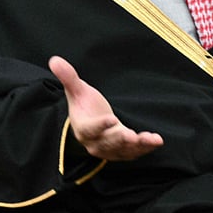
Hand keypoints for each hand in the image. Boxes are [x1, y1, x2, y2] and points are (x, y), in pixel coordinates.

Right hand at [49, 56, 163, 160]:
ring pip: (124, 150)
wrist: (92, 122)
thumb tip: (54, 60)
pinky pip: (134, 153)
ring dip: (139, 146)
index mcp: (83, 128)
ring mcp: (110, 149)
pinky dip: (146, 148)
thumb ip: (69, 77)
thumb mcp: (77, 90)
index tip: (111, 119)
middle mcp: (95, 143)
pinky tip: (157, 141)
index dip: (100, 125)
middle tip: (132, 136)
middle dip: (120, 140)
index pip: (90, 129)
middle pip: (108, 143)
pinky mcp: (122, 152)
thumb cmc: (85, 105)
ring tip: (152, 139)